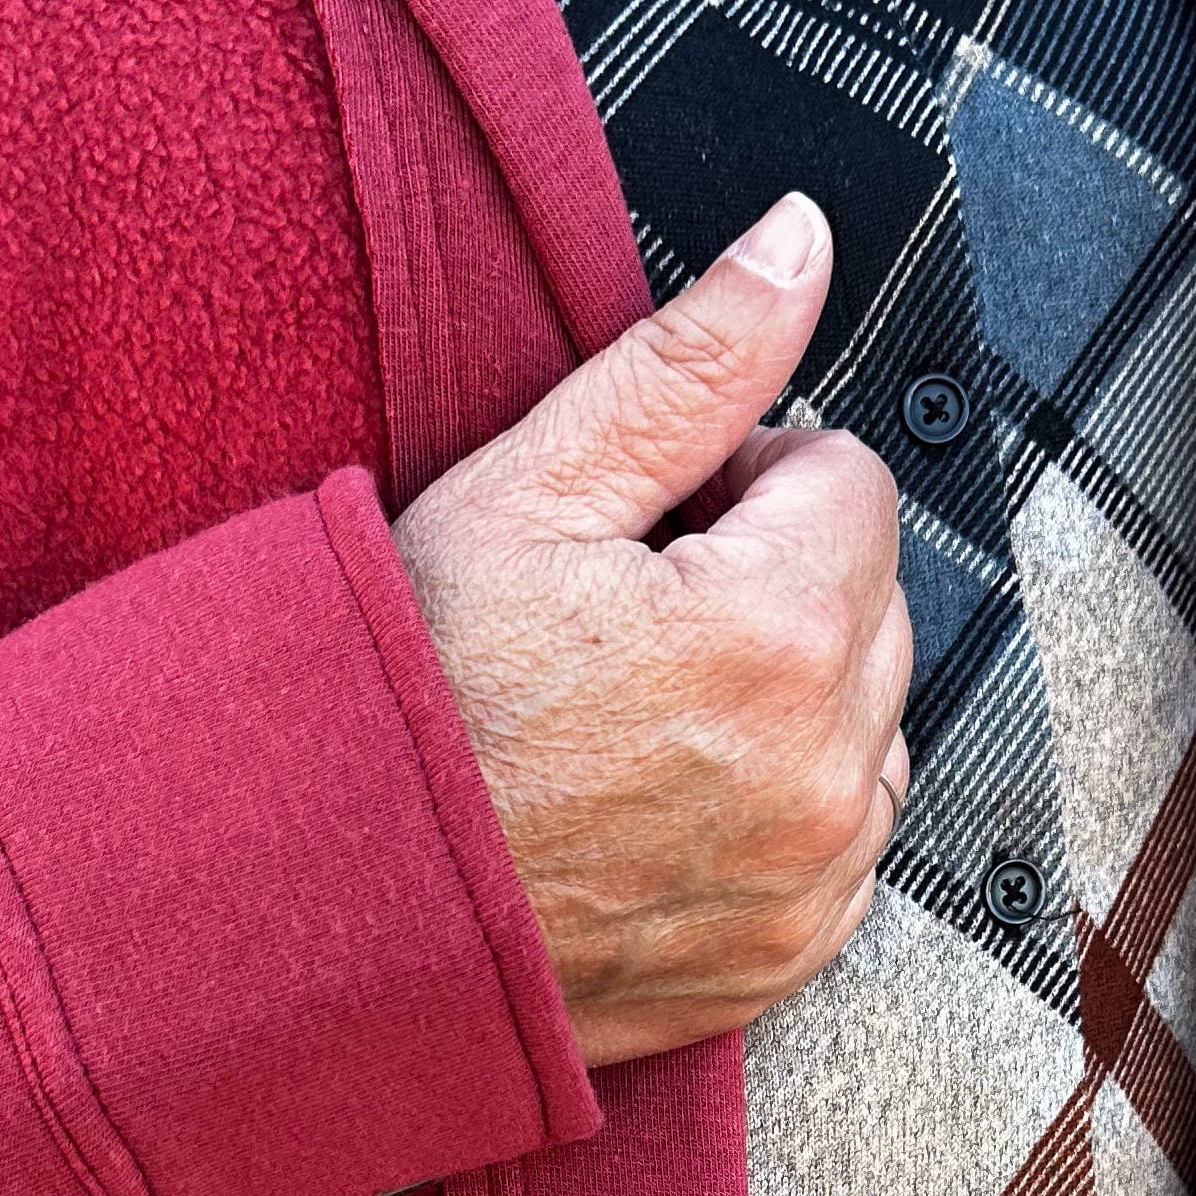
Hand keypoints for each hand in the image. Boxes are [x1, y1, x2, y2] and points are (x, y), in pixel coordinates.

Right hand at [393, 191, 910, 1067]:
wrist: (326, 905)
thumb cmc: (404, 707)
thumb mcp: (525, 494)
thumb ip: (690, 362)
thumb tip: (800, 242)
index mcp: (776, 630)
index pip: (848, 478)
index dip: (738, 480)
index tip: (645, 529)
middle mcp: (820, 768)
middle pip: (869, 600)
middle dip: (772, 584)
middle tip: (623, 621)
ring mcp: (808, 877)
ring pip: (866, 723)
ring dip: (787, 700)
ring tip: (635, 714)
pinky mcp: (785, 953)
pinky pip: (840, 843)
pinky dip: (775, 812)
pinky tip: (657, 798)